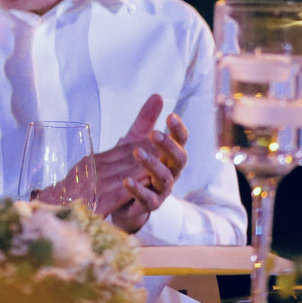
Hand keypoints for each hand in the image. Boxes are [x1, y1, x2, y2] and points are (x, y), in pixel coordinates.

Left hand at [93, 93, 187, 233]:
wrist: (121, 203)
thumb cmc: (133, 169)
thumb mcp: (135, 142)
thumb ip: (145, 122)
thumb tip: (158, 95)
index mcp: (168, 158)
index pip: (180, 142)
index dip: (178, 130)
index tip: (171, 116)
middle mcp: (170, 174)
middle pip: (179, 160)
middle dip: (168, 146)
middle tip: (154, 133)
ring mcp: (161, 191)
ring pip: (165, 178)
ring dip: (152, 165)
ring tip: (137, 152)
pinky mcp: (148, 206)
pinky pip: (147, 198)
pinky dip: (137, 189)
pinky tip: (126, 179)